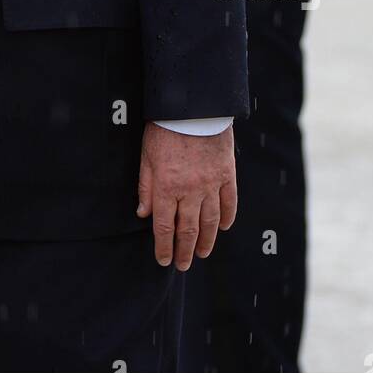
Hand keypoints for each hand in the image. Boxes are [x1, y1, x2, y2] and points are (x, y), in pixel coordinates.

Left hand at [137, 122, 236, 270]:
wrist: (193, 106)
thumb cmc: (164, 129)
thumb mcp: (146, 156)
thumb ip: (145, 187)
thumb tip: (143, 213)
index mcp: (166, 187)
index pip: (164, 227)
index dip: (163, 247)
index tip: (163, 260)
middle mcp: (190, 190)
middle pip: (188, 230)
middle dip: (185, 251)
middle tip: (184, 265)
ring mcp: (211, 184)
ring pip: (210, 221)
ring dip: (207, 241)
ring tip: (203, 253)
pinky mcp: (227, 174)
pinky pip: (229, 202)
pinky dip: (227, 218)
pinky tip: (223, 228)